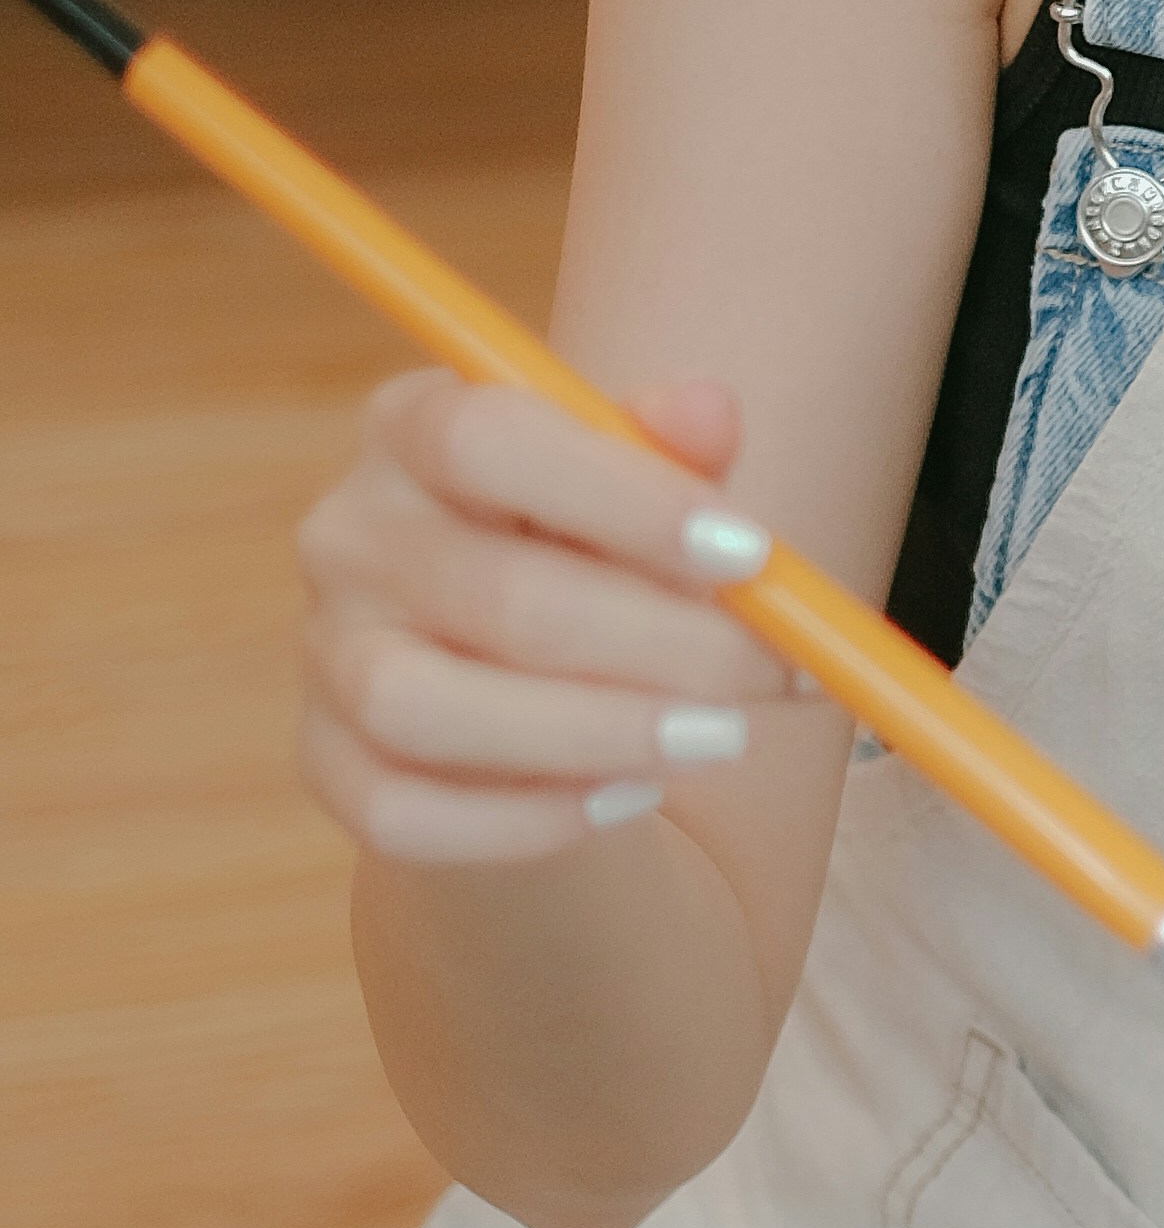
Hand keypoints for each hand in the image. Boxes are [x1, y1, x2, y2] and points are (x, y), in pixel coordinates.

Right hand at [295, 371, 802, 866]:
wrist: (524, 678)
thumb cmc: (594, 555)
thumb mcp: (642, 489)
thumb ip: (676, 450)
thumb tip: (710, 409)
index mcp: (416, 428)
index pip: (487, 441)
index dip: (625, 497)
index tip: (751, 554)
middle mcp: (349, 533)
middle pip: (494, 593)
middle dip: (663, 644)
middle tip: (773, 674)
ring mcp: (327, 654)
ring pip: (427, 709)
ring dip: (594, 732)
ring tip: (714, 740)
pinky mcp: (326, 764)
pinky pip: (405, 813)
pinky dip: (529, 818)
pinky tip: (629, 797)